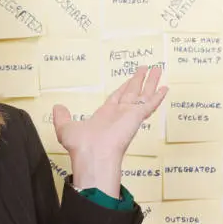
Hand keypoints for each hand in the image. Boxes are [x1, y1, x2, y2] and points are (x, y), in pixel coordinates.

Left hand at [52, 66, 167, 196]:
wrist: (92, 155)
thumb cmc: (80, 145)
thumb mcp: (65, 127)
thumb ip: (61, 116)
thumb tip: (57, 107)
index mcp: (104, 116)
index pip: (117, 98)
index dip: (124, 88)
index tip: (130, 80)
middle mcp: (119, 114)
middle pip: (132, 93)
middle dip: (139, 81)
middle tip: (147, 68)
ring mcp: (129, 115)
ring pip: (142, 94)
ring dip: (151, 81)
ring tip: (158, 68)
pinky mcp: (136, 117)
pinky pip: (149, 104)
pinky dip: (157, 96)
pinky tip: (165, 87)